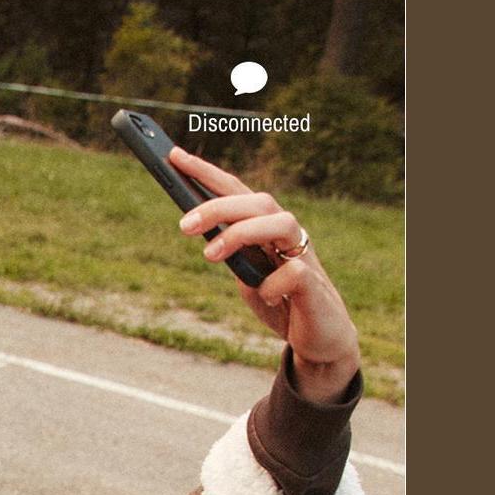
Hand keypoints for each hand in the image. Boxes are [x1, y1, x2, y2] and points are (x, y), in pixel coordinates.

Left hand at [168, 146, 360, 398]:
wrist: (320, 337)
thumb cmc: (281, 301)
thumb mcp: (246, 276)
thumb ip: (230, 254)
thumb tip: (200, 230)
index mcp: (266, 229)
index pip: (237, 191)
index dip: (207, 173)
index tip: (175, 157)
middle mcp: (288, 234)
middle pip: (258, 201)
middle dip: (218, 207)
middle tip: (184, 226)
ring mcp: (304, 256)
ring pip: (281, 222)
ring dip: (241, 234)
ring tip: (210, 256)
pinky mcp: (314, 286)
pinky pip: (295, 273)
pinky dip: (273, 284)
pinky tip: (265, 296)